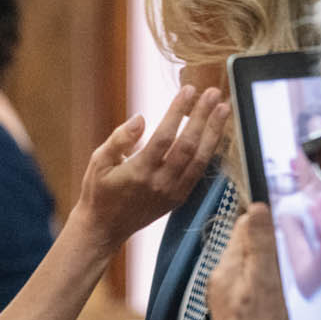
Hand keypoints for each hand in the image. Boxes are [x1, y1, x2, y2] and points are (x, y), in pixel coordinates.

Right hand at [72, 87, 228, 247]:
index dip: (178, 112)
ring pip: (200, 160)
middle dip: (203, 117)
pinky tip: (216, 133)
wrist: (104, 229)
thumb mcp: (98, 162)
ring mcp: (172, 193)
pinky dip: (210, 151)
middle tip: (213, 93)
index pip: (164, 137)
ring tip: (222, 108)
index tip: (188, 91)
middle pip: (188, 146)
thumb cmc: (98, 192)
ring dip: (213, 132)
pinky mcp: (178, 198)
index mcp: (138, 172)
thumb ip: (119, 139)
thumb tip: (141, 117)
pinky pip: (199, 172)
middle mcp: (159, 183)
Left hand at [207, 202, 291, 319]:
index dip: (263, 221)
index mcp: (224, 270)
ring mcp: (229, 302)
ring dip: (269, 265)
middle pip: (246, 248)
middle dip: (267, 243)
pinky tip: (282, 296)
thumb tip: (255, 208)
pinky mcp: (240, 319)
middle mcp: (221, 283)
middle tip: (292, 247)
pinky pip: (254, 289)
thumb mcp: (264, 283)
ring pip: (251, 269)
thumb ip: (260, 246)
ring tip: (288, 271)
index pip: (241, 229)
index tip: (285, 222)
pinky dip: (269, 286)